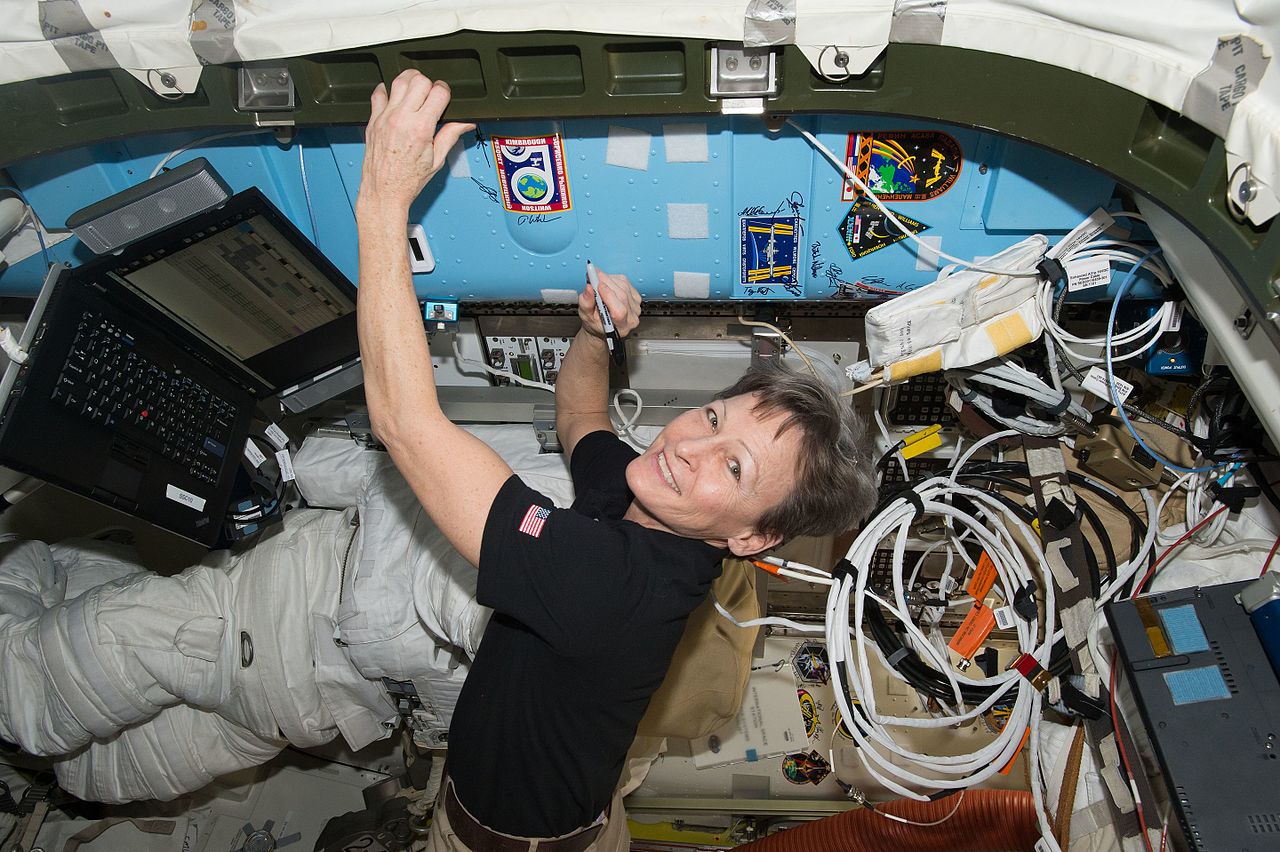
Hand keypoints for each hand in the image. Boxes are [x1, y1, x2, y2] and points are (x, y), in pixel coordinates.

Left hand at [358, 71, 474, 213]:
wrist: (384, 192)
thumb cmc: (408, 181)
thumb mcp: (437, 160)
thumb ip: (451, 135)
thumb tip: (465, 123)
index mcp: (421, 128)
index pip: (438, 92)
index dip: (445, 92)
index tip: (444, 98)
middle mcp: (402, 119)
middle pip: (419, 80)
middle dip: (429, 84)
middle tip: (430, 96)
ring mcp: (385, 117)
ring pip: (399, 80)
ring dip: (410, 80)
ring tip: (415, 90)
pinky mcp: (373, 120)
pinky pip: (378, 93)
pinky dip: (387, 90)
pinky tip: (394, 98)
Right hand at [578, 269, 641, 339]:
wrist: (604, 326)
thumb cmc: (596, 323)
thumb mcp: (585, 316)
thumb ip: (586, 303)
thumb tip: (589, 288)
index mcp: (621, 326)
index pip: (620, 310)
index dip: (608, 295)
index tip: (596, 285)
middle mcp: (631, 317)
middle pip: (622, 295)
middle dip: (605, 282)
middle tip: (592, 277)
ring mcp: (635, 306)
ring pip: (623, 285)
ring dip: (608, 279)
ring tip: (597, 282)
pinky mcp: (636, 296)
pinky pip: (626, 282)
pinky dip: (614, 279)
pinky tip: (607, 284)